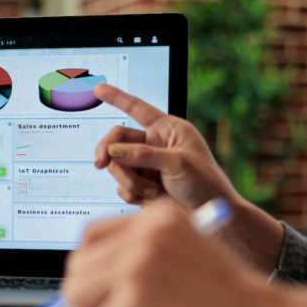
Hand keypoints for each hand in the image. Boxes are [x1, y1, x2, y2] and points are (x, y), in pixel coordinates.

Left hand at [62, 201, 306, 306]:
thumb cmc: (224, 297)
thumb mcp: (183, 252)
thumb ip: (139, 254)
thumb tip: (81, 279)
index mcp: (157, 216)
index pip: (91, 236)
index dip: (92, 270)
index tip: (105, 294)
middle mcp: (146, 233)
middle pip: (77, 266)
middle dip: (89, 301)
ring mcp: (139, 266)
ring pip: (76, 296)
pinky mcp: (136, 302)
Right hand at [93, 83, 236, 208]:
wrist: (208, 217)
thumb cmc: (205, 184)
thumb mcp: (177, 164)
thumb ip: (143, 155)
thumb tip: (112, 151)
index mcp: (168, 130)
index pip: (137, 108)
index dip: (117, 98)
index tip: (98, 88)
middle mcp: (154, 145)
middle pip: (117, 140)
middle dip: (109, 152)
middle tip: (100, 163)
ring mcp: (146, 166)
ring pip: (117, 167)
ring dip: (129, 180)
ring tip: (151, 191)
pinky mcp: (140, 186)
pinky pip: (121, 187)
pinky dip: (133, 193)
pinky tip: (151, 198)